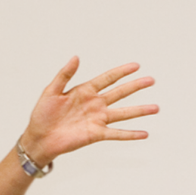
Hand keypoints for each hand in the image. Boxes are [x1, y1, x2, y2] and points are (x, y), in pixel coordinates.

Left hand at [21, 57, 158, 164]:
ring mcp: (97, 119)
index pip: (107, 79)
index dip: (121, 72)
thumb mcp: (51, 91)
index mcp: (84, 91)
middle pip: (119, 93)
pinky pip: (117, 134)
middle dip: (135, 86)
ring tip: (156, 108)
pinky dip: (130, 134)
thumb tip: (76, 57)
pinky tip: (144, 134)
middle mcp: (94, 104)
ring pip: (123, 113)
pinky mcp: (96, 134)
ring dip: (139, 110)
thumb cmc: (42, 114)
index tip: (136, 66)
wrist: (39, 137)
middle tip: (152, 80)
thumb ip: (64, 75)